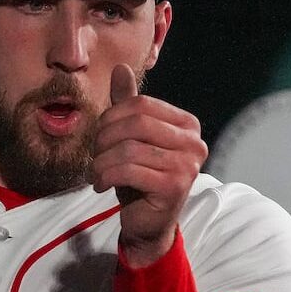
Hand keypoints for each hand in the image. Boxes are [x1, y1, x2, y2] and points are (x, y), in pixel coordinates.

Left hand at [91, 64, 206, 267]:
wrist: (147, 223)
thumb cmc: (139, 178)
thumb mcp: (130, 138)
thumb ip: (127, 105)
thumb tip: (120, 68)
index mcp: (187, 124)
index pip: (141, 104)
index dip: (112, 117)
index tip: (100, 138)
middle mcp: (194, 142)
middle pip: (136, 123)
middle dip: (105, 138)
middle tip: (96, 156)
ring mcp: (188, 165)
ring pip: (129, 148)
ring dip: (102, 161)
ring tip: (97, 173)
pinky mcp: (175, 187)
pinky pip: (129, 171)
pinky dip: (107, 176)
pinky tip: (102, 185)